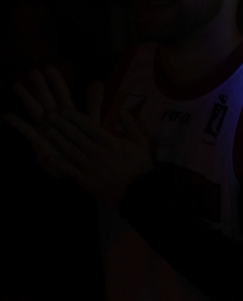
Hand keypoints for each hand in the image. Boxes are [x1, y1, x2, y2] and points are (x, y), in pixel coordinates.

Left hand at [5, 68, 151, 203]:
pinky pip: (69, 169)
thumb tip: (123, 108)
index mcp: (109, 142)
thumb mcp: (141, 143)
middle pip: (75, 135)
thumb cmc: (140, 166)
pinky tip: (47, 157)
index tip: (63, 109)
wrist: (137, 192)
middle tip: (48, 115)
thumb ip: (130, 125)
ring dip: (56, 139)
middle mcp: (96, 152)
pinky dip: (58, 163)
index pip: (88, 126)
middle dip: (60, 124)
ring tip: (44, 130)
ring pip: (69, 150)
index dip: (74, 116)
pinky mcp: (85, 179)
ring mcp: (89, 166)